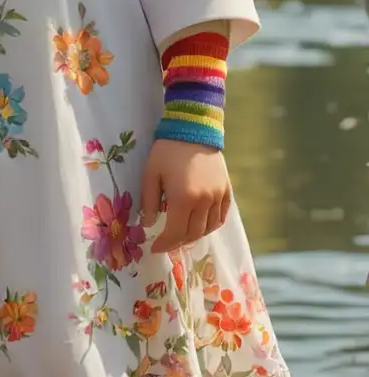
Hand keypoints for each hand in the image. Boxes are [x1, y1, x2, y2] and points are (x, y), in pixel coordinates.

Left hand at [140, 138, 230, 252]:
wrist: (194, 128)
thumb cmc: (168, 150)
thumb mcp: (151, 173)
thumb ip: (149, 201)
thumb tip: (148, 224)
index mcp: (183, 199)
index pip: (175, 233)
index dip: (165, 244)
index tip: (155, 248)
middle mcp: (204, 201)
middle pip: (193, 234)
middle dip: (178, 242)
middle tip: (167, 243)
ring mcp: (218, 196)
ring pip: (208, 228)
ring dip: (194, 236)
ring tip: (182, 235)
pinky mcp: (226, 190)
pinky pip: (221, 216)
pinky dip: (211, 225)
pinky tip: (201, 225)